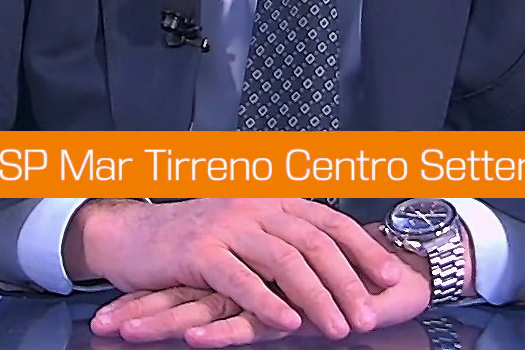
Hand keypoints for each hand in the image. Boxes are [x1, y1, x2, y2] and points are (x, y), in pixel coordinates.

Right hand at [68, 199, 410, 339]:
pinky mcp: (200, 251)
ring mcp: (227, 226)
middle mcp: (254, 205)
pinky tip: (288, 324)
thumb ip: (284, 238)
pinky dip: (268, 303)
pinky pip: (241, 281)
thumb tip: (335, 261)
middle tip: (370, 314)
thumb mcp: (246, 228)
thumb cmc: (193, 239)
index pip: (329, 221)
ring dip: (317, 298)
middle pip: (314, 243)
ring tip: (340, 326)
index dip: (363, 248)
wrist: (132, 235)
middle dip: (348, 281)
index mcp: (271, 198)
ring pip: (285, 261)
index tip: (391, 276)